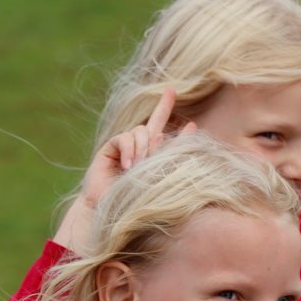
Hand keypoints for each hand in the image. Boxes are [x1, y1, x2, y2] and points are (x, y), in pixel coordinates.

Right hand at [80, 88, 179, 207]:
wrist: (109, 210)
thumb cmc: (136, 201)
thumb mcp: (160, 176)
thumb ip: (172, 152)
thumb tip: (191, 124)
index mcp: (153, 157)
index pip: (166, 135)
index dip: (176, 125)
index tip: (187, 112)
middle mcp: (139, 149)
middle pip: (153, 122)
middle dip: (163, 106)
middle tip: (172, 91)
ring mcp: (125, 147)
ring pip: (140, 132)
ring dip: (143, 149)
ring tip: (138, 169)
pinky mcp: (110, 148)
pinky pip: (125, 137)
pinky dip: (129, 150)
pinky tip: (128, 166)